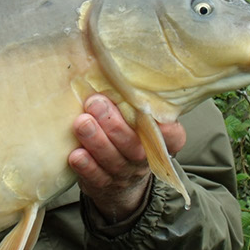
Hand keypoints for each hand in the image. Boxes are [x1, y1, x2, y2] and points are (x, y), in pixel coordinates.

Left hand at [68, 95, 185, 220]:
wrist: (118, 182)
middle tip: (95, 103)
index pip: (173, 137)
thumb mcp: (135, 121)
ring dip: (96, 141)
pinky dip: (86, 167)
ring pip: (113, 160)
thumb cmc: (125, 136)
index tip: (150, 111)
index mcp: (159, 142)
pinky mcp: (102, 185)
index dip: (167, 129)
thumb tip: (105, 65)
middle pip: (134, 146)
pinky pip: (96, 178)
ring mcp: (123, 174)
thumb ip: (129, 102)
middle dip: (114, 124)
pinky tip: (76, 154)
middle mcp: (143, 159)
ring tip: (82, 122)